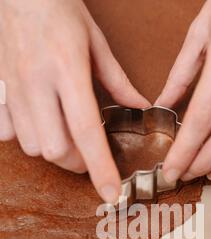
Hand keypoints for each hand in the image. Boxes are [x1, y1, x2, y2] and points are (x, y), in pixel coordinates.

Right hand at [0, 0, 148, 202]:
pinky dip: (28, 138)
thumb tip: (141, 109)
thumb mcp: (97, 43)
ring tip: (66, 137)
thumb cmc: (60, 11)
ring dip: (54, 151)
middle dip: (77, 163)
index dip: (100, 168)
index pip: (86, 131)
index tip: (111, 193)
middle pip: (55, 149)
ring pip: (32, 146)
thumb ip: (119, 83)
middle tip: (90, 155)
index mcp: (68, 69)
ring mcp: (14, 88)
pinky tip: (41, 125)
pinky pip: (9, 133)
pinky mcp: (0, 91)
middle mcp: (37, 83)